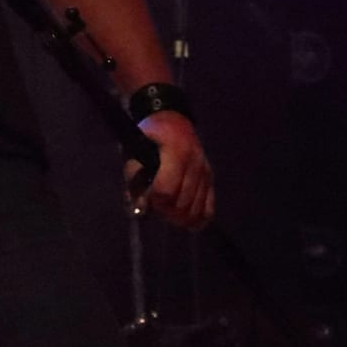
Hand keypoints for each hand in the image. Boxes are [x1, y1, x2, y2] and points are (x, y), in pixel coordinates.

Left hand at [124, 111, 213, 230]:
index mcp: (175, 151)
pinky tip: (187, 223)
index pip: (166, 190)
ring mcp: (205, 171)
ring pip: (195, 210)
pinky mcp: (211, 178)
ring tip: (167, 212)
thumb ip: (135, 180)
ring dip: (179, 218)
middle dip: (165, 211)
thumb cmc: (149, 138)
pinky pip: (209, 208)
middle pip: (181, 203)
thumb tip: (141, 209)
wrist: (174, 123)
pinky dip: (198, 220)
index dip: (154, 200)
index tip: (147, 197)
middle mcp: (195, 162)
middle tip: (156, 206)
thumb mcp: (135, 152)